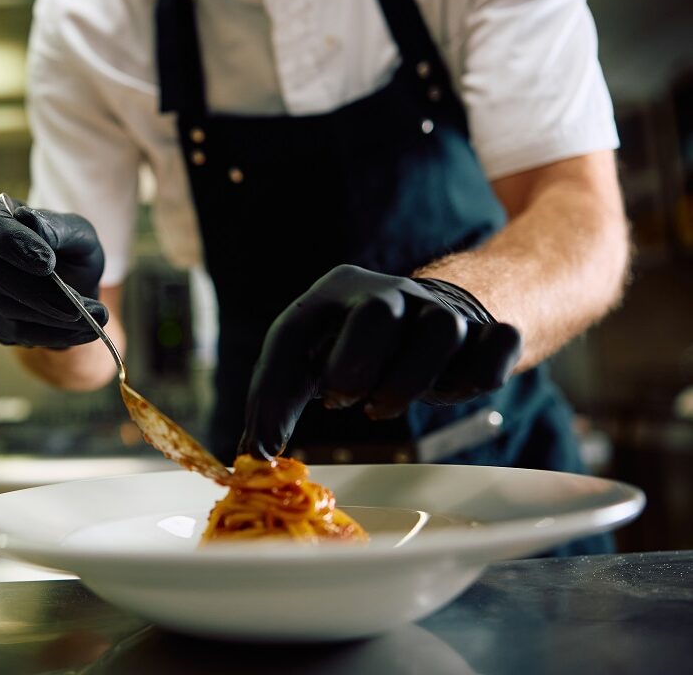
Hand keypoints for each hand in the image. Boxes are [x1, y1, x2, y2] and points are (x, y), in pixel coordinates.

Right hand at [0, 195, 106, 346]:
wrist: (75, 284)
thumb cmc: (71, 249)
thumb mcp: (77, 233)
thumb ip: (57, 227)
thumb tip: (31, 222)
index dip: (11, 240)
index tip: (48, 262)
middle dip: (36, 290)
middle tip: (76, 305)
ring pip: (3, 307)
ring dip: (52, 316)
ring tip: (95, 316)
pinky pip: (16, 333)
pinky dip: (54, 334)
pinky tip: (85, 331)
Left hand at [240, 265, 521, 457]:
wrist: (423, 311)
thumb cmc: (345, 345)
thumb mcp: (303, 362)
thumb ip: (274, 406)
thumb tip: (252, 459)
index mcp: (335, 292)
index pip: (295, 331)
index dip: (282, 388)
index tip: (279, 431)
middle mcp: (390, 291)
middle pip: (380, 313)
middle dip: (357, 365)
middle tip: (344, 401)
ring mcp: (441, 308)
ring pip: (442, 329)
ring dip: (411, 380)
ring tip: (382, 404)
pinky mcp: (485, 330)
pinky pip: (499, 343)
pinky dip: (478, 376)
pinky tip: (448, 391)